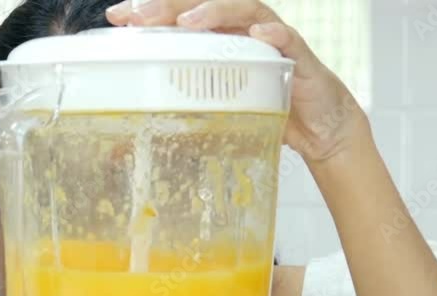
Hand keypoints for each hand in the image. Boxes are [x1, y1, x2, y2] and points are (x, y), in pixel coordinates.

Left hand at [106, 0, 370, 164]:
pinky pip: (287, 38)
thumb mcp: (214, 114)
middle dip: (169, 6)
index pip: (180, 16)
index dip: (150, 12)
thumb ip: (179, 117)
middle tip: (138, 14)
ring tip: (187, 20)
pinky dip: (273, 35)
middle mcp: (242, 32)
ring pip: (243, 11)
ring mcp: (271, 39)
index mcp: (219, 40)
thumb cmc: (264, 114)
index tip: (117, 17)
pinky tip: (259, 35)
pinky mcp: (298, 56)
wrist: (319, 128)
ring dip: (214, 12)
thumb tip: (126, 141)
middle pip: (204, 6)